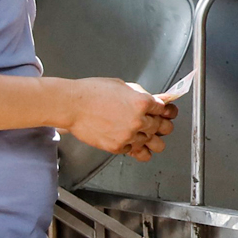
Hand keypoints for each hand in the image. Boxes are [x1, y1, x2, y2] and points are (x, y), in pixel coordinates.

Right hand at [63, 79, 177, 160]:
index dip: (165, 111)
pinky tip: (132, 142)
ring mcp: (129, 136)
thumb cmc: (92, 92)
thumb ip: (142, 95)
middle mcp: (139, 120)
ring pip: (155, 144)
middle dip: (162, 125)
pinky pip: (136, 151)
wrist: (72, 105)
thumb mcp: (123, 86)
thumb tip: (156, 100)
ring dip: (153, 140)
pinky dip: (135, 147)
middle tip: (157, 124)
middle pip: (164, 128)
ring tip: (148, 137)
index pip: (165, 110)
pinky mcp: (118, 147)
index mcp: (142, 102)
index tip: (165, 112)